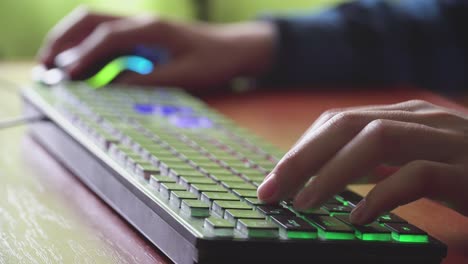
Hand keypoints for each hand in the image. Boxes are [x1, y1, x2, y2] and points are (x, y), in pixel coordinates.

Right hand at [37, 7, 275, 89]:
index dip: (83, 55)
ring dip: (70, 41)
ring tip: (53, 67)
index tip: (66, 76)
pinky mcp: (141, 37)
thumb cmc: (214, 61)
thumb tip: (110, 86)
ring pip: (93, 24)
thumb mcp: (184, 75)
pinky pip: (106, 37)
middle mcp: (141, 22)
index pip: (107, 37)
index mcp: (152, 28)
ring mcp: (140, 27)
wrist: (234, 48)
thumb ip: (148, 80)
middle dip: (63, 40)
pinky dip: (87, 49)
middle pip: (90, 19)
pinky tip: (80, 67)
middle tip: (44, 67)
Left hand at [257, 100, 467, 224]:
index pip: (338, 120)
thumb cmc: (467, 172)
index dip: (301, 147)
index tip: (275, 178)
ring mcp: (447, 140)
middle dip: (302, 157)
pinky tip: (359, 217)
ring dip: (332, 172)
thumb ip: (376, 164)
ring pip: (376, 139)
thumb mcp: (412, 160)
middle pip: (346, 124)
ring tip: (304, 203)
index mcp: (403, 115)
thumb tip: (328, 182)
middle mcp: (421, 118)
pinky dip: (382, 194)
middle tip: (272, 190)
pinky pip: (418, 174)